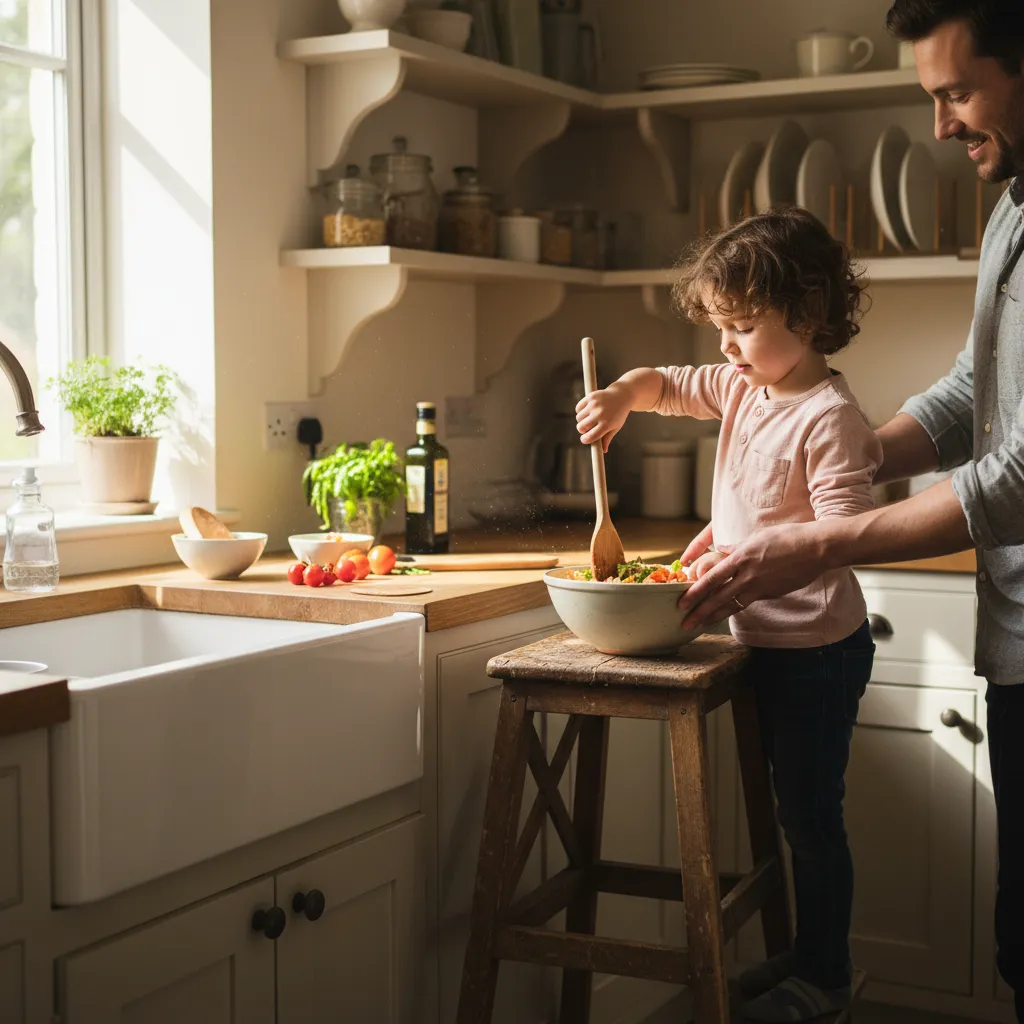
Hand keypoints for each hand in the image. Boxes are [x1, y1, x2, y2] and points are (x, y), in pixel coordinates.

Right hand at [576, 383, 632, 452]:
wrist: (622, 395)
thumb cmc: (619, 414)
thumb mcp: (615, 427)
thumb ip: (607, 438)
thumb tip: (603, 450)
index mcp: (607, 424)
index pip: (590, 437)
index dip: (585, 440)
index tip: (585, 439)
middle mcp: (600, 414)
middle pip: (581, 428)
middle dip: (582, 430)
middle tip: (586, 428)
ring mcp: (594, 405)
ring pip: (578, 418)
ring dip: (581, 420)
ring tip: (589, 418)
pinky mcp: (590, 397)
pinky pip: (578, 408)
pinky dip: (580, 411)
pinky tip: (587, 411)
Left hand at [676, 521, 826, 630]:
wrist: (815, 548)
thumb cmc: (787, 537)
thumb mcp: (756, 537)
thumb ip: (737, 547)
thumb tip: (722, 550)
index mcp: (741, 557)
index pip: (711, 579)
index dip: (695, 592)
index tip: (683, 602)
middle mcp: (747, 574)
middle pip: (718, 597)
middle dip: (699, 612)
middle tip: (685, 622)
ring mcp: (760, 586)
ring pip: (732, 605)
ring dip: (714, 616)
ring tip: (700, 625)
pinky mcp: (771, 593)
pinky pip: (749, 602)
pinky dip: (736, 608)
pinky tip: (726, 613)